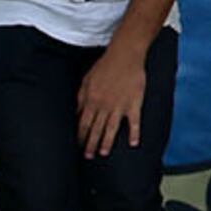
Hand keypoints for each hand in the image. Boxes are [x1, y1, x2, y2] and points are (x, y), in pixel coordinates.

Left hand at [76, 42, 150, 156]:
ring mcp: (119, 106)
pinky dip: (134, 133)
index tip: (77, 146)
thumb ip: (81, 98)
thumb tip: (76, 112)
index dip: (79, 136)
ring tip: (103, 153)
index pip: (83, 124)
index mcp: (91, 101)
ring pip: (111, 129)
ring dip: (107, 142)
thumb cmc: (105, 66)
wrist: (125, 55)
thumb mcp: (86, 80)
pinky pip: (134, 122)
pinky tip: (133, 143)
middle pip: (95, 129)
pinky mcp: (134, 103)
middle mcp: (104, 106)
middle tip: (88, 156)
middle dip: (90, 144)